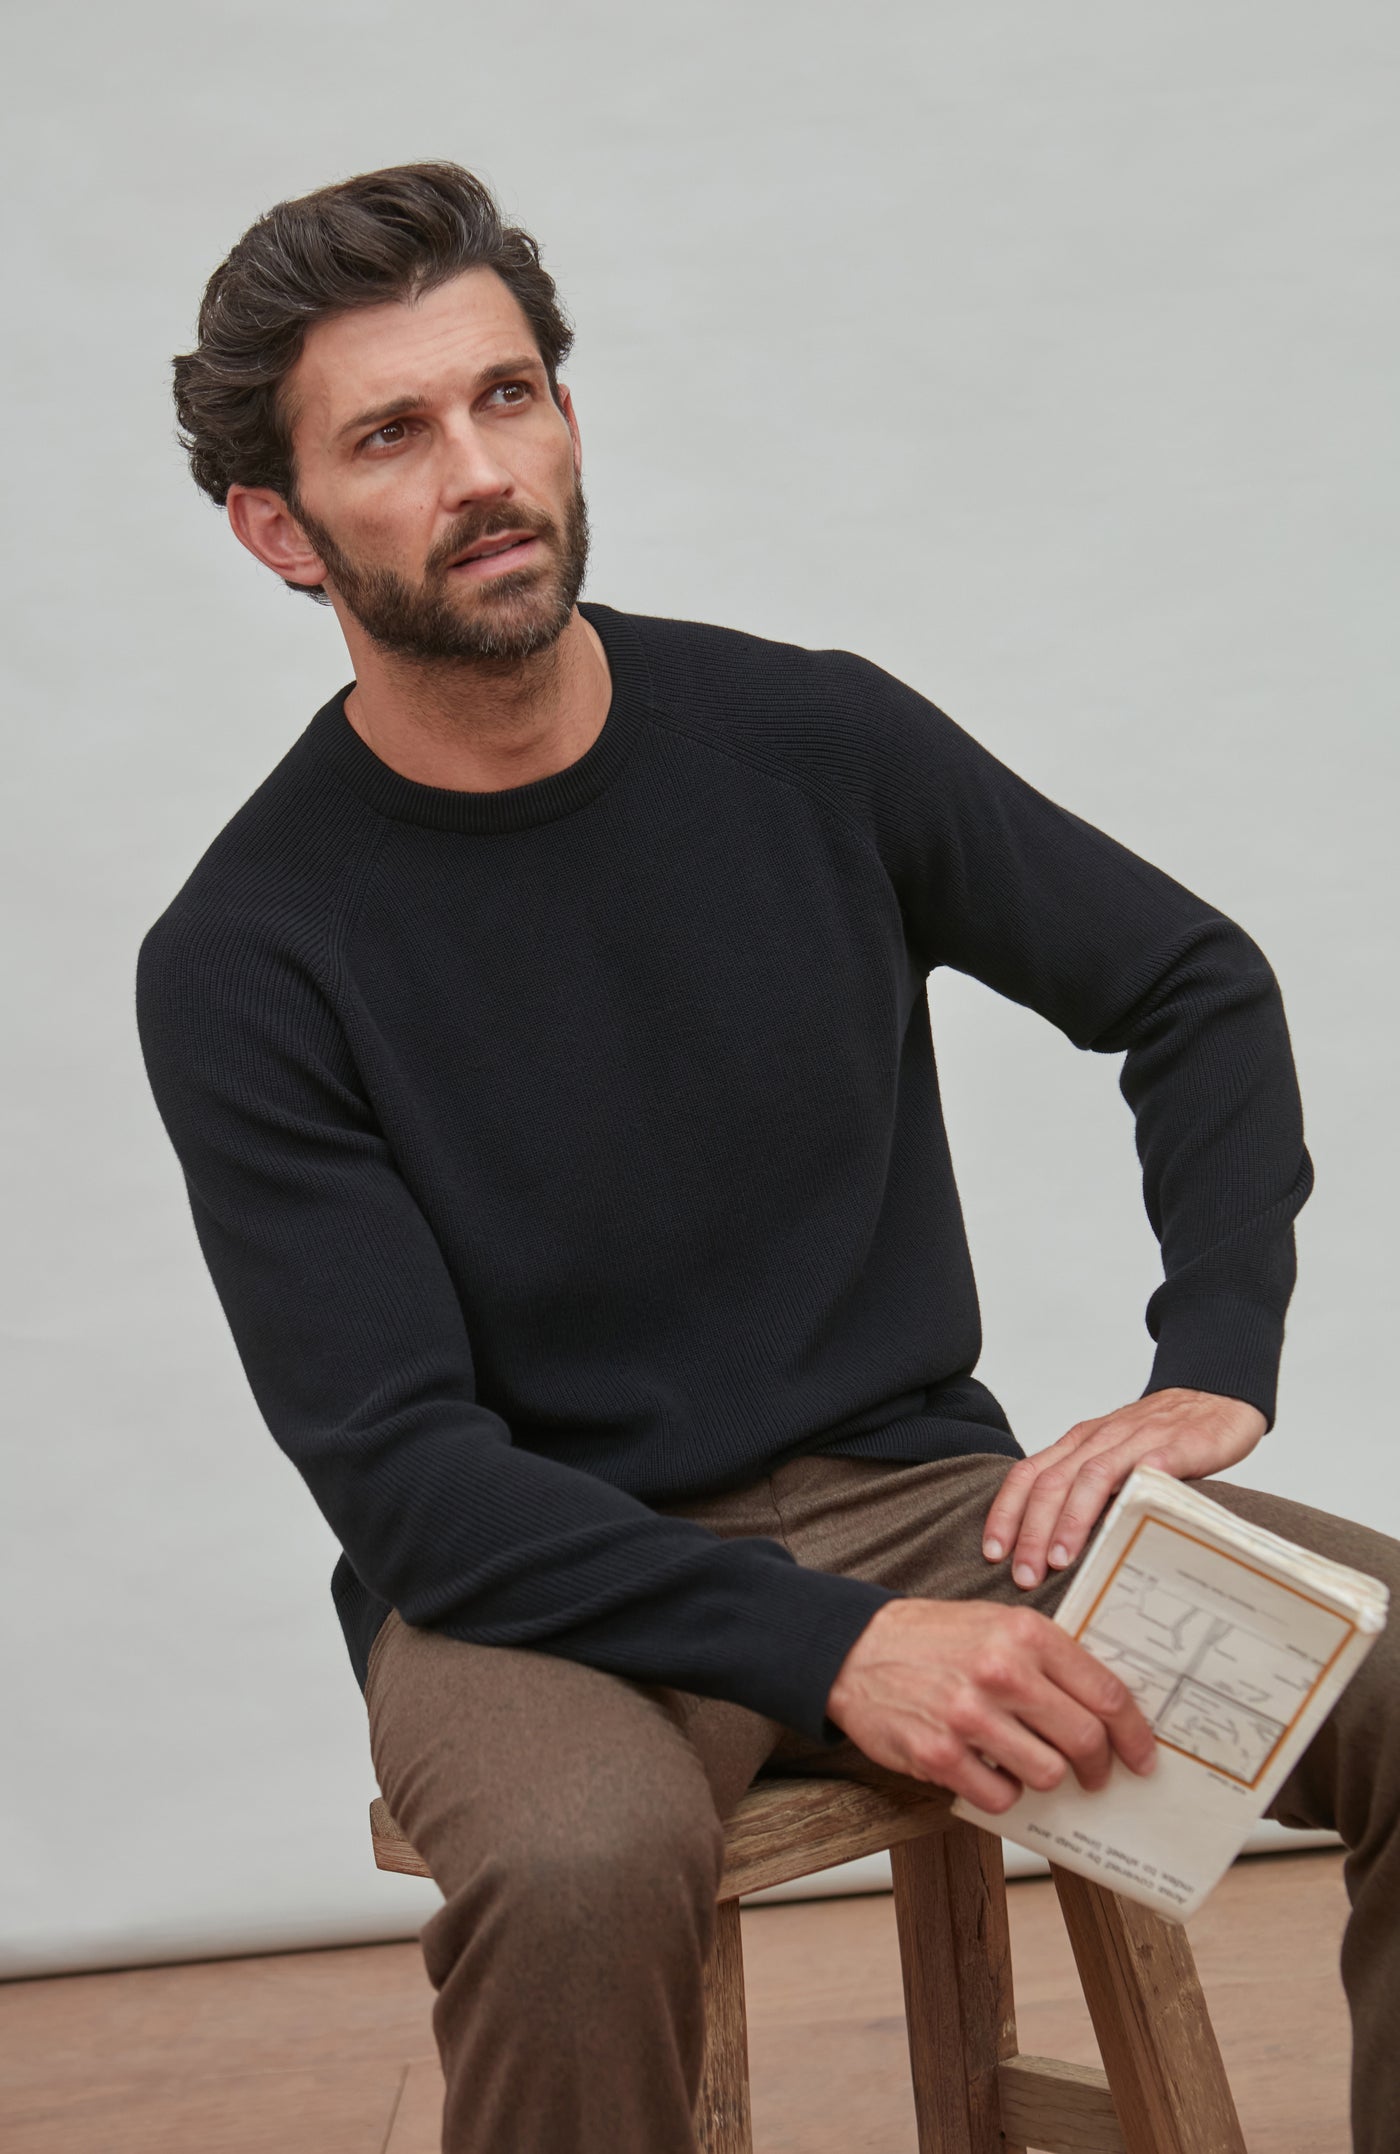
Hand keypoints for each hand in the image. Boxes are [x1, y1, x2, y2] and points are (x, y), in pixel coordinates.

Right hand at [825, 1597, 1157, 1813]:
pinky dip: (1001, 1791)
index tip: (1141, 1756)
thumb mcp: (997, 1624)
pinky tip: (987, 1770)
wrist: (855, 1648)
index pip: (1105, 1693)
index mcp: (1025, 1633)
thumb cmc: (933, 1638)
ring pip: (1047, 1774)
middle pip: (1085, 1740)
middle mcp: (1002, 1671)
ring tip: (1023, 1762)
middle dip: (1097, 1767)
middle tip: (1093, 1775)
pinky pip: (999, 1796)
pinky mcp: (940, 1755)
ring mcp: (970, 1716)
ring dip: (1044, 1777)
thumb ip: (1048, 1658)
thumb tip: (1105, 1708)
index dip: (1134, 1734)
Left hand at [981, 1386, 1267, 1590]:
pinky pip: (1145, 1471)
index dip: (1005, 1512)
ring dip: (1069, 1521)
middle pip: (1050, 1482)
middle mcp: (1098, 1439)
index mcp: (1079, 1443)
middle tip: (1022, 1574)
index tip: (992, 1553)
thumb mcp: (1113, 1457)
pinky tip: (1118, 1529)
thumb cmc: (1162, 1436)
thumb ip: (1086, 1491)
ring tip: (1058, 1561)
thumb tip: (1053, 1546)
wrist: (1215, 1394)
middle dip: (1030, 1530)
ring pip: (1088, 1478)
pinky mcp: (1174, 1446)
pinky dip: (1125, 1498)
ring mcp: (1135, 1441)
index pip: (1028, 1474)